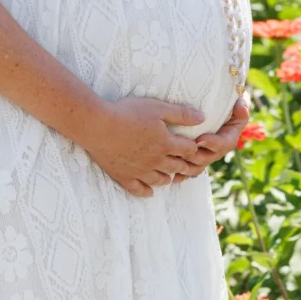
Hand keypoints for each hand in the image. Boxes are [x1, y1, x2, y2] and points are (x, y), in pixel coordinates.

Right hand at [80, 95, 208, 198]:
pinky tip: (149, 191)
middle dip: (184, 164)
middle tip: (187, 164)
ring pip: (160, 180)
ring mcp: (140, 171)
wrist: (98, 125)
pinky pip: (139, 189)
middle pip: (177, 167)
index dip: (193, 148)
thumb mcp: (157, 107)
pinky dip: (146, 191)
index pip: (188, 150)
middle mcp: (156, 161)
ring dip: (168, 178)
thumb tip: (203, 118)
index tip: (194, 145)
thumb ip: (181, 114)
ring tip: (170, 176)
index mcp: (166, 144)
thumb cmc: (127, 112)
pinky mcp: (124, 176)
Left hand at [174, 93, 251, 181]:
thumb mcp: (237, 103)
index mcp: (228, 138)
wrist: (214, 108)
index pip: (224, 145)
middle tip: (181, 149)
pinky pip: (188, 172)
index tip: (200, 138)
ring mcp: (205, 156)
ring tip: (173, 160)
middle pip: (207, 158)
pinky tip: (172, 176)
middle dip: (194, 155)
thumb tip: (241, 106)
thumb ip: (241, 106)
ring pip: (196, 167)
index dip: (212, 143)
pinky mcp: (193, 159)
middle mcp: (216, 150)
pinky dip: (181, 175)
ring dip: (186, 166)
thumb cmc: (226, 105)